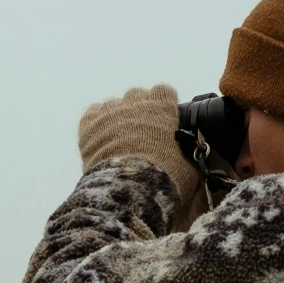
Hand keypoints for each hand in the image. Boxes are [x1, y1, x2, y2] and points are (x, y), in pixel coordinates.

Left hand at [77, 84, 198, 212]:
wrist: (128, 190)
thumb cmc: (163, 179)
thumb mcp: (189, 167)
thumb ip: (190, 152)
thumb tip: (194, 152)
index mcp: (161, 108)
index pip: (164, 92)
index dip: (163, 105)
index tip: (163, 118)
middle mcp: (135, 103)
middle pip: (137, 95)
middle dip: (139, 110)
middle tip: (141, 133)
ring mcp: (110, 111)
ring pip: (113, 104)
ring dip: (117, 117)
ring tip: (119, 141)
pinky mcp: (89, 125)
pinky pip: (92, 114)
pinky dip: (95, 124)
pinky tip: (100, 140)